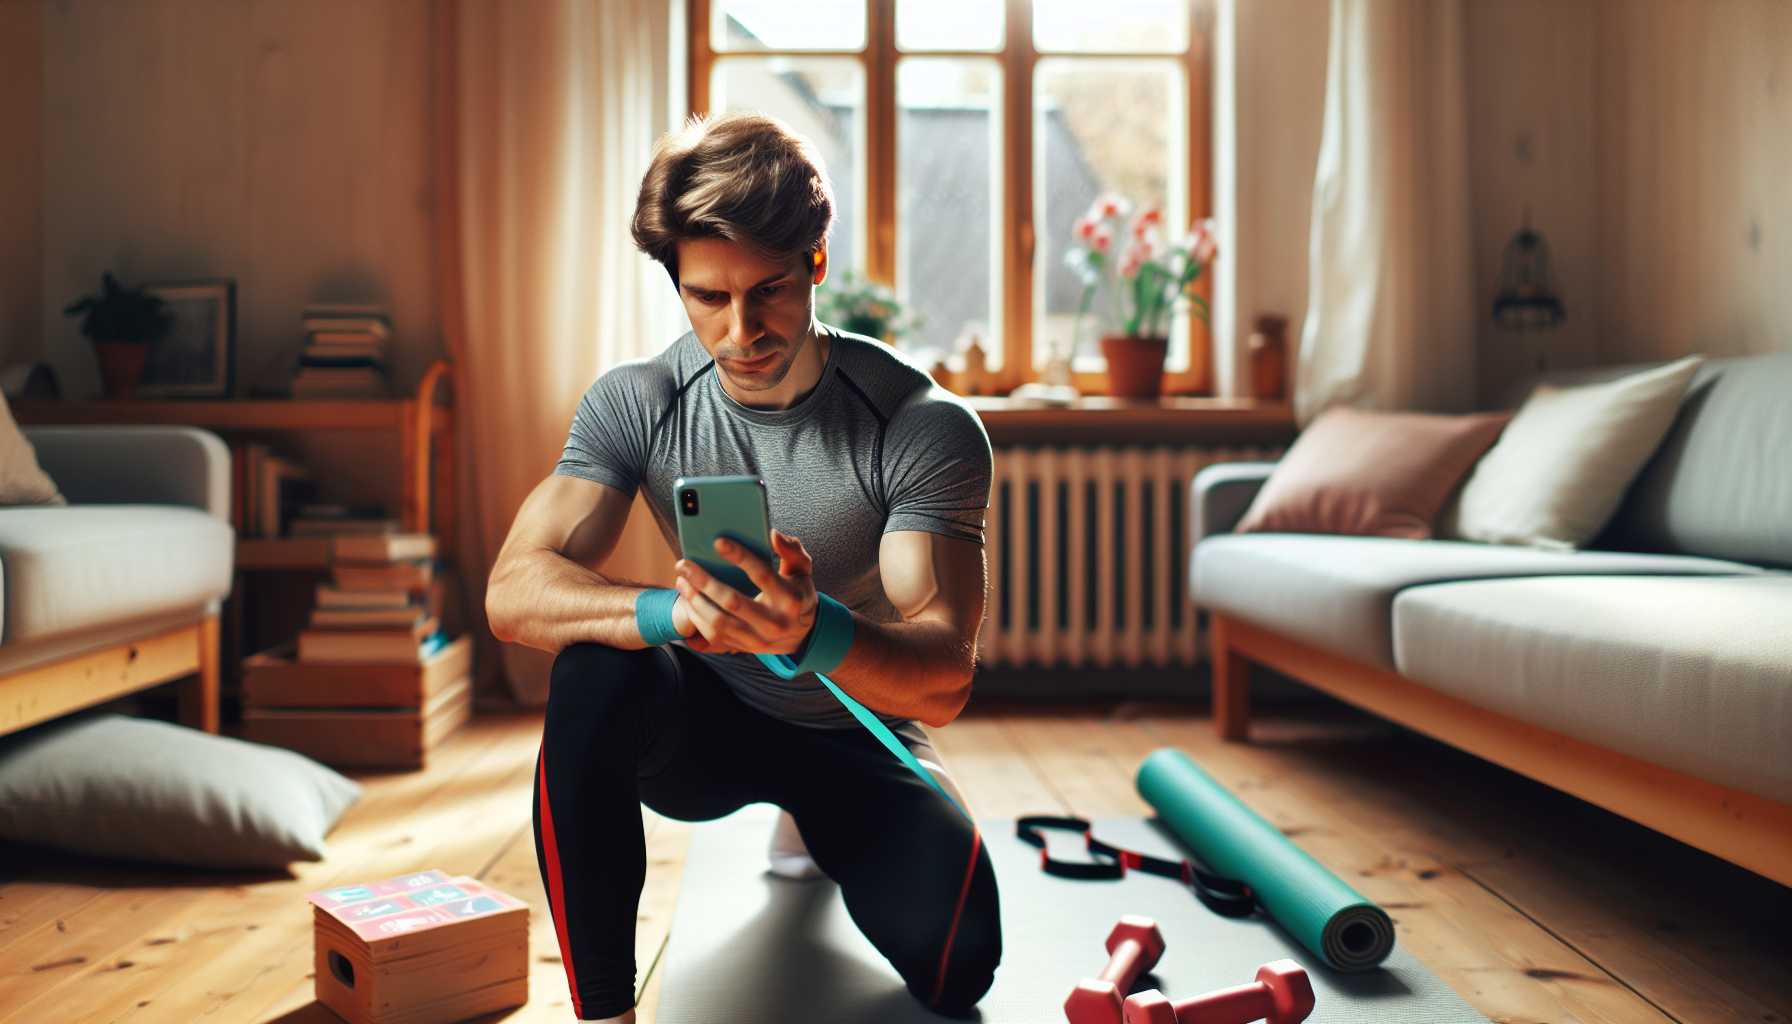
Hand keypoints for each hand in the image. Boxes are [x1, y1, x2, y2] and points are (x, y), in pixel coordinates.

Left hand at [672, 530, 816, 655]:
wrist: (801, 636)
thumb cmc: (797, 595)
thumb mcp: (802, 571)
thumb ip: (791, 550)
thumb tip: (773, 534)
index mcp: (789, 599)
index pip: (762, 575)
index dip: (740, 557)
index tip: (718, 542)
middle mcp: (774, 622)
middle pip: (732, 601)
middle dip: (704, 582)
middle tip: (684, 565)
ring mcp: (757, 639)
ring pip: (719, 622)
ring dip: (695, 601)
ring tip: (682, 581)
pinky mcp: (744, 648)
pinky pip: (714, 636)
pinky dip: (697, 618)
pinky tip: (688, 600)